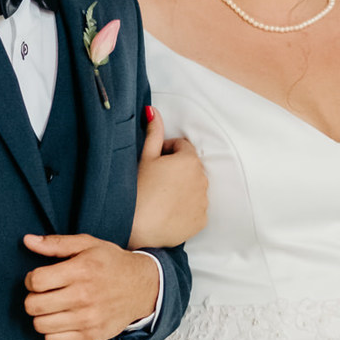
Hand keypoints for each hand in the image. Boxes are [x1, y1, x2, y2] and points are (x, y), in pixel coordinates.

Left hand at [22, 233, 158, 339]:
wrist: (143, 288)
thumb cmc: (112, 264)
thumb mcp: (87, 244)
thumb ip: (56, 243)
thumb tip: (27, 240)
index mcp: (81, 270)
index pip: (36, 281)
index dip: (30, 279)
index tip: (38, 279)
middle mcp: (84, 296)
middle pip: (33, 306)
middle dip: (33, 298)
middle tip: (44, 294)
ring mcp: (89, 320)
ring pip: (40, 325)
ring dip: (41, 316)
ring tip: (52, 308)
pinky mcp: (92, 337)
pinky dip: (52, 332)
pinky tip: (62, 320)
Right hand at [129, 107, 208, 248]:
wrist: (136, 227)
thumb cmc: (137, 190)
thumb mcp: (144, 157)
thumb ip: (153, 132)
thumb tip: (153, 111)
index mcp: (189, 160)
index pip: (182, 147)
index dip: (166, 152)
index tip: (154, 163)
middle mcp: (202, 179)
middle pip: (190, 168)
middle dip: (177, 170)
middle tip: (155, 181)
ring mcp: (203, 202)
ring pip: (194, 188)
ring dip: (183, 189)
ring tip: (161, 198)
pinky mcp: (201, 221)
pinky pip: (196, 209)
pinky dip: (186, 209)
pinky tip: (168, 212)